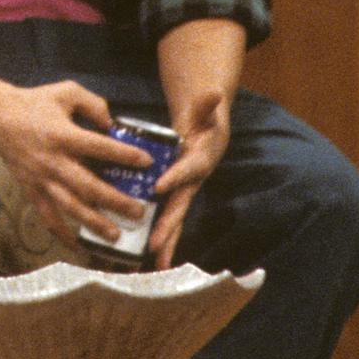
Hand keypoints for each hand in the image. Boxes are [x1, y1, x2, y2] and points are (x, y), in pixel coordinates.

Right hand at [0, 77, 158, 251]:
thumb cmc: (34, 103)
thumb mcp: (66, 91)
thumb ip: (93, 104)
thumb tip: (112, 125)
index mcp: (63, 135)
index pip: (99, 147)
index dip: (124, 155)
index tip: (146, 162)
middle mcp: (54, 162)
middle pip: (88, 186)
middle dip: (115, 201)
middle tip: (138, 212)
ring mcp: (42, 180)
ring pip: (70, 207)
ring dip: (94, 223)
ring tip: (115, 235)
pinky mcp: (32, 191)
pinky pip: (48, 217)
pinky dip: (62, 234)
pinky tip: (79, 247)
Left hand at [144, 89, 230, 269]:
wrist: (208, 140)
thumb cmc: (203, 126)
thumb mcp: (204, 113)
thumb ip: (206, 105)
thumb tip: (215, 91)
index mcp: (197, 162)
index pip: (186, 171)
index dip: (174, 177)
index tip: (158, 185)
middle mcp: (190, 184)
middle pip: (178, 207)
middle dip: (167, 227)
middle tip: (154, 245)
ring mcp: (181, 195)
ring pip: (172, 222)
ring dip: (162, 243)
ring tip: (150, 266)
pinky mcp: (171, 201)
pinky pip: (164, 223)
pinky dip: (157, 241)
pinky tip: (143, 260)